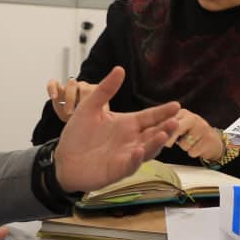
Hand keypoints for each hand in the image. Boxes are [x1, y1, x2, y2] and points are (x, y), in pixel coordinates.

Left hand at [52, 66, 179, 190]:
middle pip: (154, 133)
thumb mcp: (89, 107)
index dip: (163, 112)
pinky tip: (139, 150)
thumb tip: (119, 69)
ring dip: (156, 143)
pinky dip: (136, 159)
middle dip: (166, 128)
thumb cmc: (77, 135)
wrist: (62, 159)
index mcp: (127, 124)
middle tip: (174, 120)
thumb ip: (105, 90)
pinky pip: (130, 165)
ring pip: (148, 150)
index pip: (150, 116)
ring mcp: (127, 156)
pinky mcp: (118, 170)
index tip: (176, 105)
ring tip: (162, 134)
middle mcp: (131, 140)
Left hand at [165, 109, 225, 161]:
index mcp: (181, 113)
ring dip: (184, 147)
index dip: (163, 128)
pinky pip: (193, 151)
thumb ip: (166, 127)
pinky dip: (193, 152)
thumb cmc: (189, 133)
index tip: (161, 136)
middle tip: (167, 145)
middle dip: (171, 137)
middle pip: (177, 128)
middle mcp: (192, 118)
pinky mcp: (209, 139)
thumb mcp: (178, 126)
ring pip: (185, 144)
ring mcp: (202, 128)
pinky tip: (196, 147)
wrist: (211, 139)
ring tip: (188, 142)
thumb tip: (154, 136)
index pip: (169, 119)